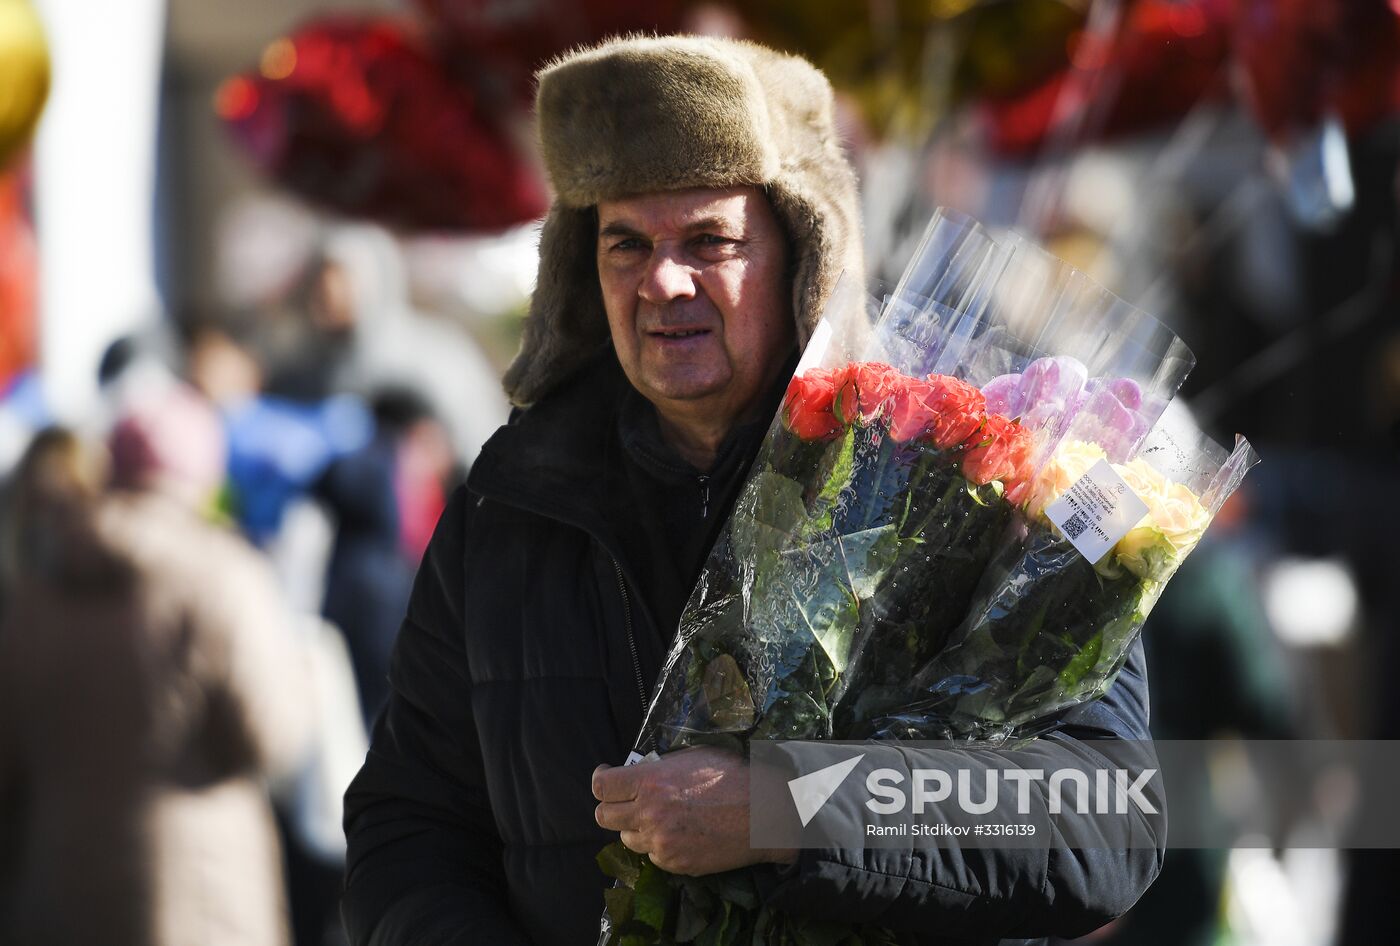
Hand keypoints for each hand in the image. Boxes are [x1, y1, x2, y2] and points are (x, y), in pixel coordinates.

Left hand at [592, 746, 796, 875]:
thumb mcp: (693, 757)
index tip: (605, 778)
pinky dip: (659, 845)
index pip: (602, 786)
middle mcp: (649, 813)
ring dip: (636, 828)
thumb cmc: (733, 777)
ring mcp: (661, 842)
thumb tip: (642, 769)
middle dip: (610, 807)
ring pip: (627, 838)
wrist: (763, 814)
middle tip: (624, 801)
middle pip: (603, 817)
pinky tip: (679, 833)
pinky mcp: (674, 863)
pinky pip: (652, 856)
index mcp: (651, 782)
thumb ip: (661, 766)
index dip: (600, 780)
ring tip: (658, 818)